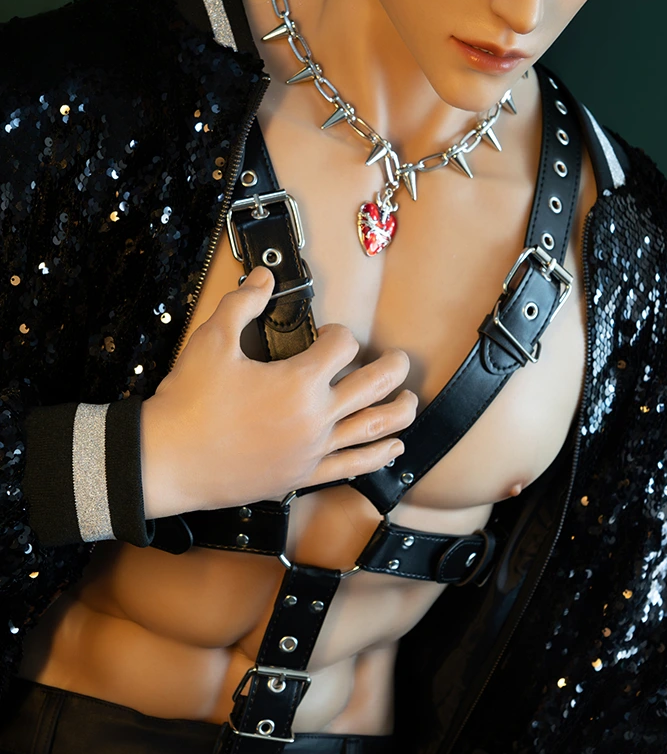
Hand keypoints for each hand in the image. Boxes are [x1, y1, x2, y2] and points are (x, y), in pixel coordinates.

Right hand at [140, 266, 416, 516]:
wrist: (168, 460)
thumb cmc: (189, 403)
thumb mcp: (211, 341)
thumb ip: (242, 303)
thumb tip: (262, 278)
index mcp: (299, 381)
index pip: (342, 346)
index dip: (338, 333)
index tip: (327, 334)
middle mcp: (315, 416)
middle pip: (373, 385)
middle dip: (392, 368)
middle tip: (400, 359)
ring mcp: (313, 449)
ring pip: (372, 428)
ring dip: (398, 412)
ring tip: (410, 401)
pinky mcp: (303, 475)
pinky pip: (352, 466)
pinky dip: (378, 456)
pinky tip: (394, 449)